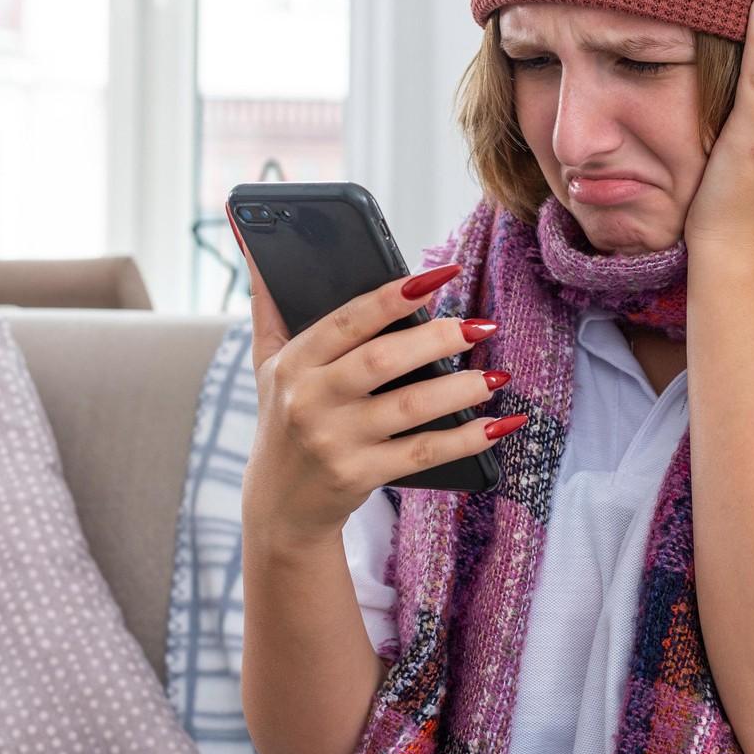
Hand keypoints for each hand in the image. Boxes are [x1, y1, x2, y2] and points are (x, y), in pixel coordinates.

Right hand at [230, 225, 526, 551]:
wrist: (279, 508)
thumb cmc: (283, 422)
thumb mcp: (265, 367)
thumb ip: (268, 307)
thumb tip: (256, 245)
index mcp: (293, 363)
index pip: (346, 321)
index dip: (393, 296)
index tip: (440, 276)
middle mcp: (310, 401)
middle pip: (382, 361)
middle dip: (436, 339)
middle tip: (480, 325)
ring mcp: (335, 442)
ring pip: (409, 407)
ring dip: (460, 389)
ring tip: (496, 374)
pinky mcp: (359, 476)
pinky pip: (422, 454)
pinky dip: (464, 440)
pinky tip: (497, 425)